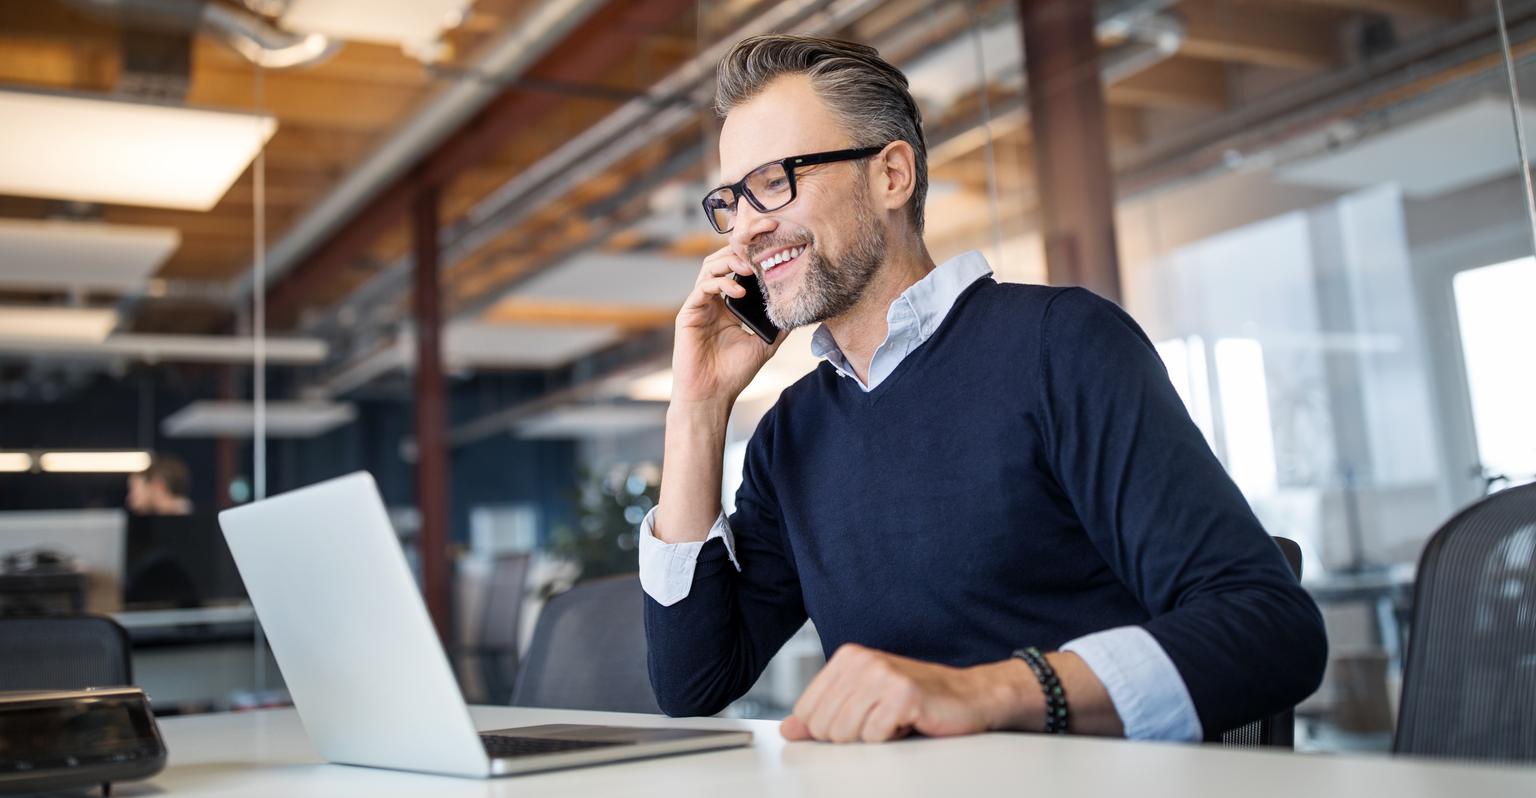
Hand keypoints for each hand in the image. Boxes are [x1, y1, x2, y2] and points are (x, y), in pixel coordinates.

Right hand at [670, 246, 784, 406]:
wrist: (712, 395)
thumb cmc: (734, 373)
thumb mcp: (764, 345)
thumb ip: (778, 326)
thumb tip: (799, 311)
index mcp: (728, 305)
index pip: (737, 270)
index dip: (752, 257)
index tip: (772, 250)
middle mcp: (712, 301)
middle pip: (722, 261)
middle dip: (741, 250)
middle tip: (762, 249)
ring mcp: (699, 306)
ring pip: (710, 268)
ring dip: (730, 262)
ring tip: (751, 267)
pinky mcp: (688, 314)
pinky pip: (702, 289)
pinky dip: (720, 284)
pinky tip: (739, 291)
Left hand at [780, 644, 1021, 743]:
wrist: (968, 697)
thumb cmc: (915, 700)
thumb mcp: (862, 704)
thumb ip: (823, 714)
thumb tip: (789, 729)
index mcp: (847, 658)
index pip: (805, 711)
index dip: (828, 729)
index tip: (857, 720)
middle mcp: (861, 660)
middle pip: (823, 726)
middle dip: (851, 735)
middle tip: (880, 721)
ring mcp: (882, 674)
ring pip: (845, 733)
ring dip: (872, 737)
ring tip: (893, 720)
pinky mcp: (903, 693)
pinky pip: (874, 736)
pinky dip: (891, 738)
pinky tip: (908, 722)